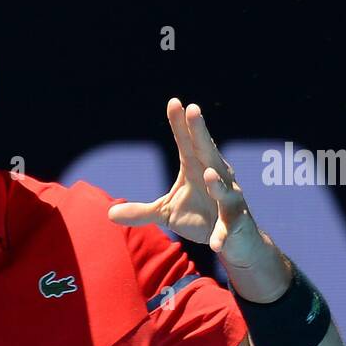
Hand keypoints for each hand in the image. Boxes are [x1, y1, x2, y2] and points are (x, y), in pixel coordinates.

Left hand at [107, 98, 264, 268]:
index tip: (174, 102)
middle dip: (201, 133)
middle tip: (194, 111)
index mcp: (198, 169)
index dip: (181, 124)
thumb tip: (109, 212)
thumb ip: (141, 211)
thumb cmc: (201, 218)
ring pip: (224, 188)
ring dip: (217, 183)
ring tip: (208, 175)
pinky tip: (215, 243)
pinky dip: (222, 234)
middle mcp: (216, 178)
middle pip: (207, 152)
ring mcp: (229, 200)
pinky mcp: (235, 224)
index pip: (188, 143)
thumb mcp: (166, 213)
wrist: (234, 242)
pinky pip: (228, 229)